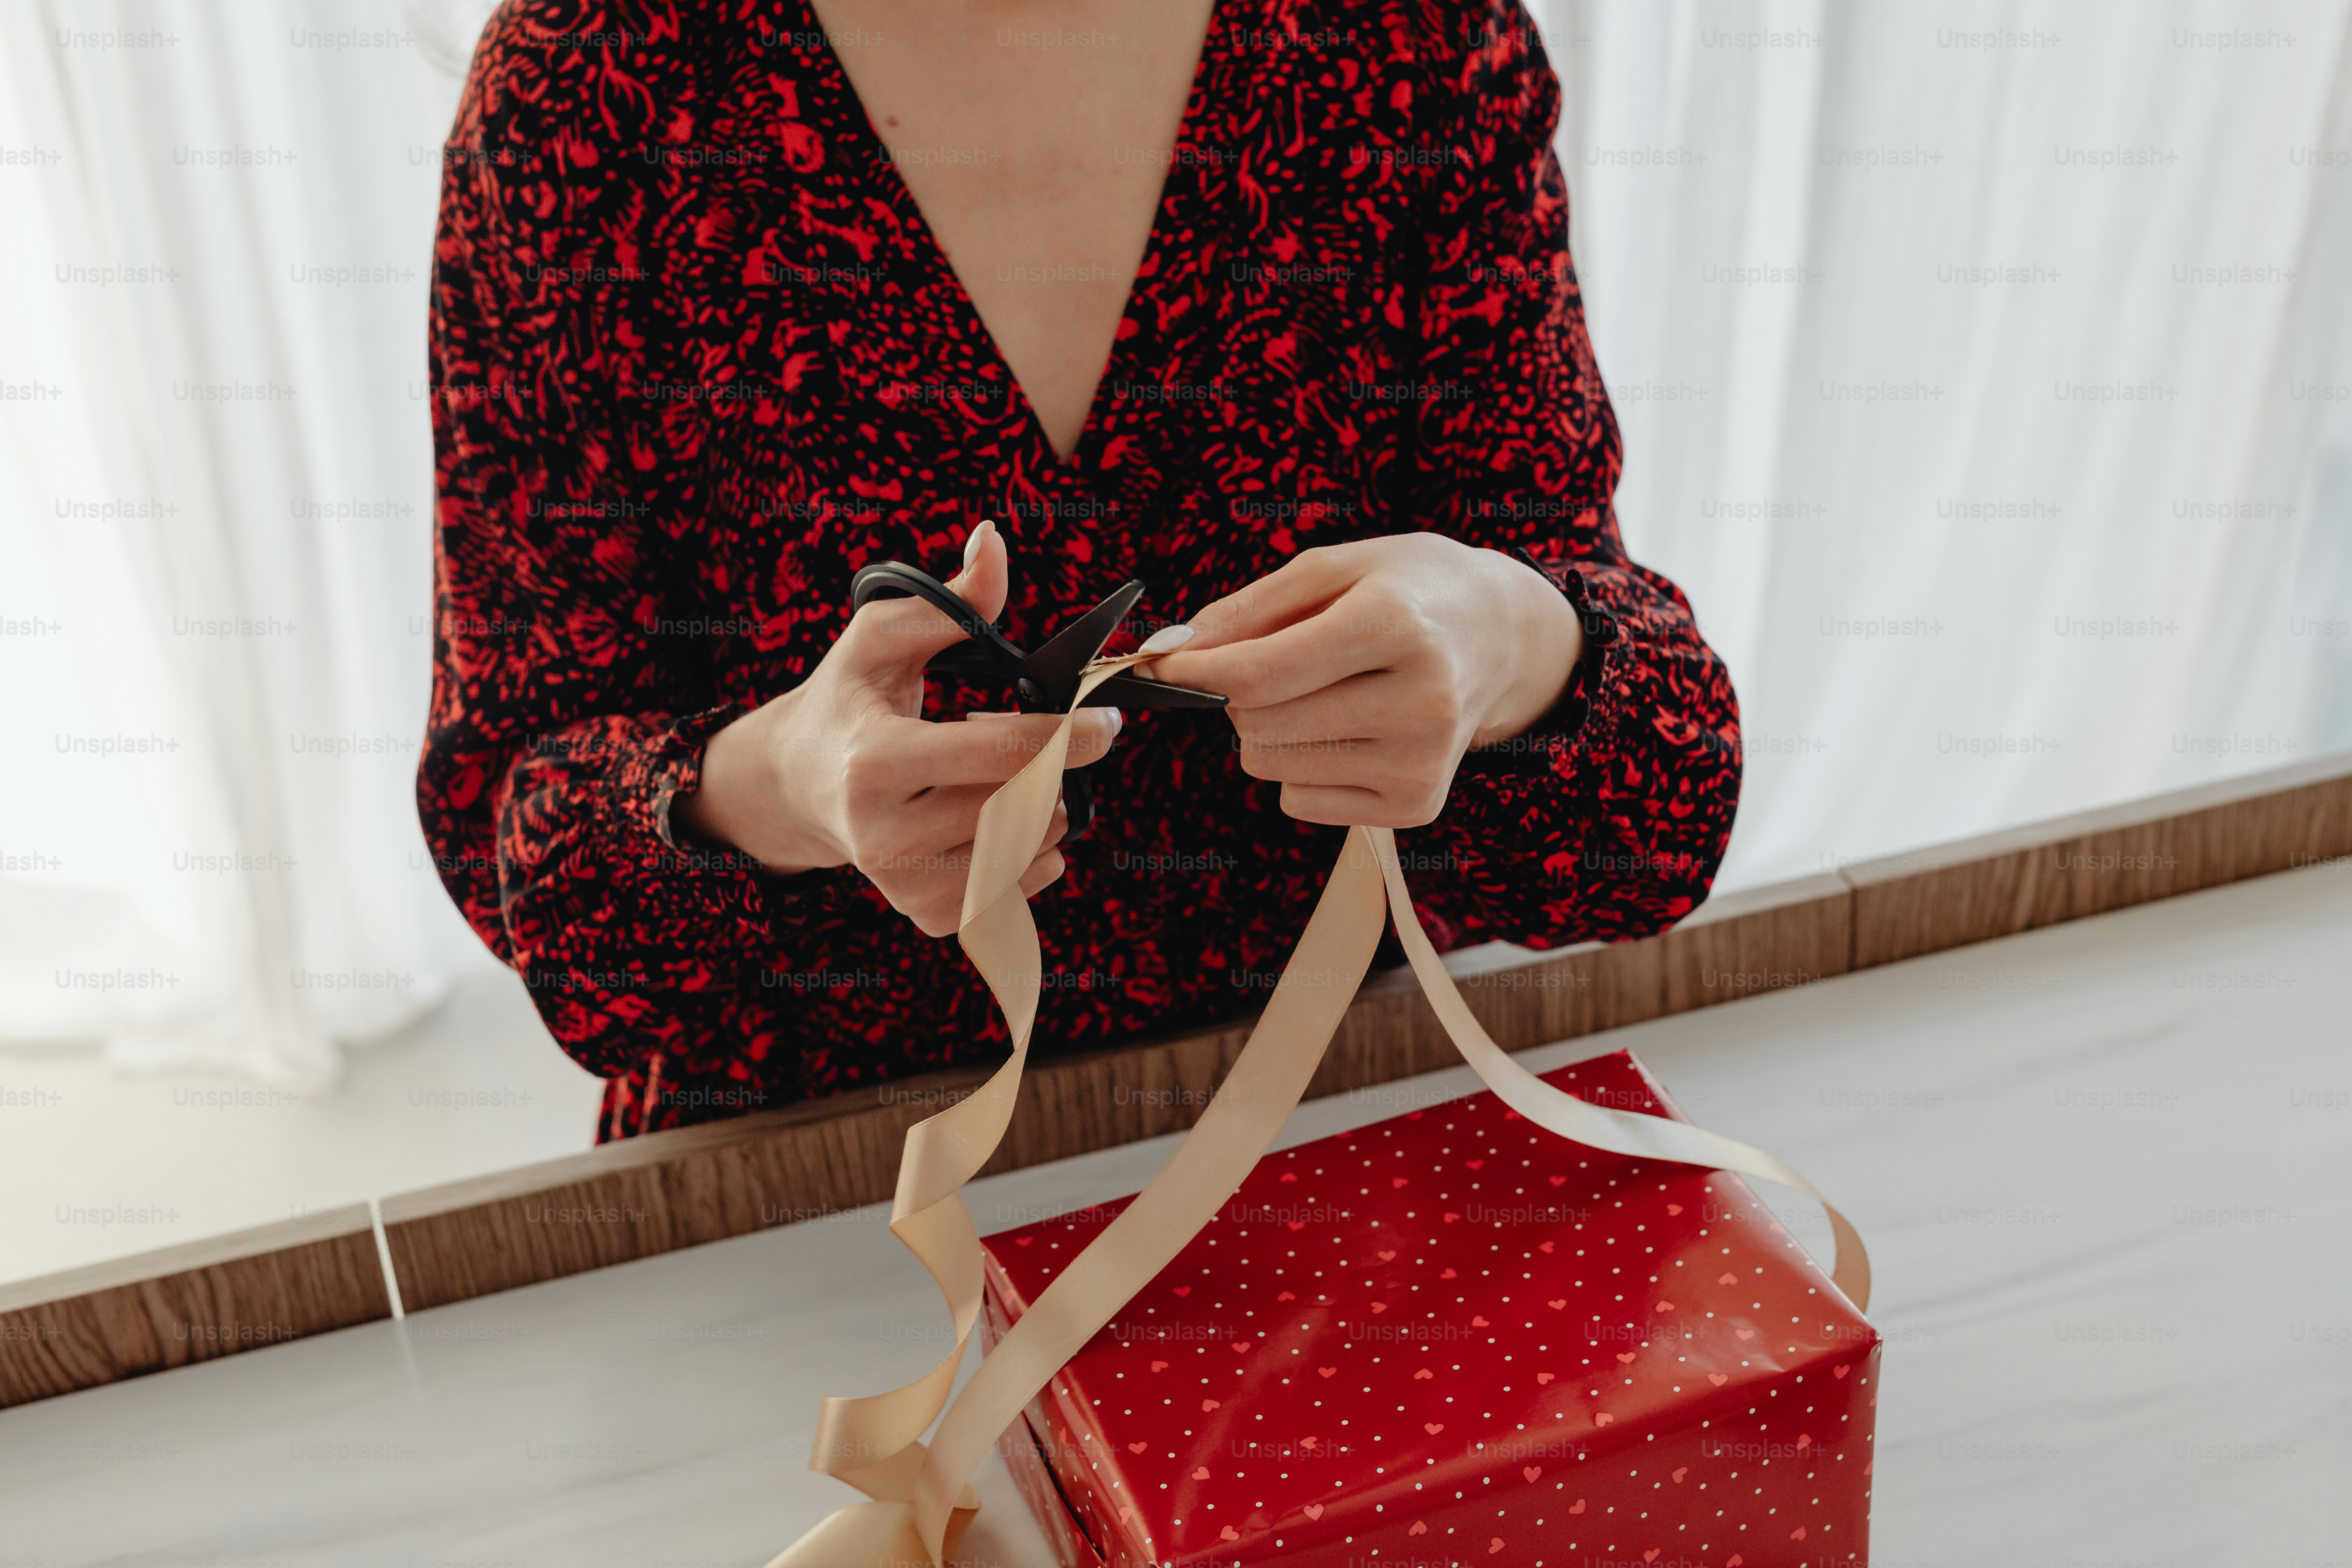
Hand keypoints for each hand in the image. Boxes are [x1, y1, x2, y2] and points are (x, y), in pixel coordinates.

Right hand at [675, 521, 1121, 936]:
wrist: (798, 784)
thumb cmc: (850, 699)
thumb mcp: (882, 638)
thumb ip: (948, 599)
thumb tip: (993, 542)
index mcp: (874, 763)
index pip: (1001, 753)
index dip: (1069, 735)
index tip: (1106, 721)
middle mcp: (883, 836)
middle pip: (1021, 805)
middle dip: (1053, 769)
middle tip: (1051, 743)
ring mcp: (901, 884)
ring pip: (1024, 852)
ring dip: (1045, 811)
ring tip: (1016, 780)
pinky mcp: (922, 914)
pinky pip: (1013, 892)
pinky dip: (1029, 857)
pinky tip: (1004, 823)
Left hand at [1145, 535, 1580, 827]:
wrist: (1500, 636)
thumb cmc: (1406, 590)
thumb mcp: (1333, 568)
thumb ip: (1249, 607)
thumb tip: (1172, 651)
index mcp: (1396, 625)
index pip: (1262, 674)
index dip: (1196, 673)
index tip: (1164, 664)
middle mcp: (1419, 701)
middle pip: (1260, 723)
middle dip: (1239, 694)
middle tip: (1275, 662)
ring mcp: (1422, 762)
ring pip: (1272, 766)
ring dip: (1270, 730)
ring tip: (1323, 692)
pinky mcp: (1418, 805)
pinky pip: (1301, 801)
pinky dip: (1303, 767)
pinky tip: (1350, 729)